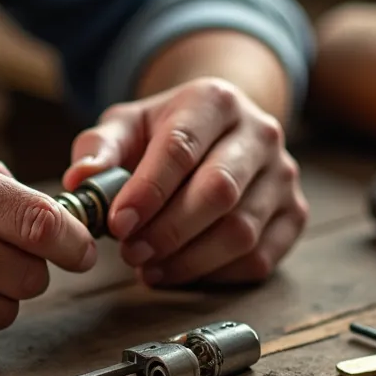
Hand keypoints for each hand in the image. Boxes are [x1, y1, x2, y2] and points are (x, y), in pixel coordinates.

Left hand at [64, 78, 307, 286]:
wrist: (218, 130)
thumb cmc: (163, 133)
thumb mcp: (127, 126)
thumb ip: (100, 148)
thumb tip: (81, 180)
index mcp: (215, 100)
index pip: (182, 148)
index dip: (147, 191)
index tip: (117, 223)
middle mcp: (260, 133)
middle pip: (219, 192)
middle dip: (168, 231)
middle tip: (130, 253)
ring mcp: (283, 175)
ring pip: (241, 231)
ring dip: (188, 260)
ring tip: (147, 268)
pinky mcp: (294, 213)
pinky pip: (260, 258)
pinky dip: (215, 275)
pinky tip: (179, 271)